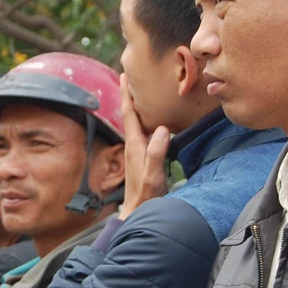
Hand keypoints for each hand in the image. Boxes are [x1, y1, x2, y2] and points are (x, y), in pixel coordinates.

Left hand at [119, 74, 169, 220]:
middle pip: (130, 114)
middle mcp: (133, 145)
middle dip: (130, 94)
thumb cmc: (146, 196)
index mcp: (134, 144)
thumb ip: (157, 153)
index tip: (124, 75)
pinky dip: (145, 120)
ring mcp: (136, 151)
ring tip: (141, 91)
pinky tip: (152, 120)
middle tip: (130, 75)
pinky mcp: (142, 157)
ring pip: (136, 122)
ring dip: (136, 106)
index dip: (127, 94)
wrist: (138, 212)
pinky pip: (143, 132)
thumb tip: (163, 129)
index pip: (129, 113)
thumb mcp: (154, 175)